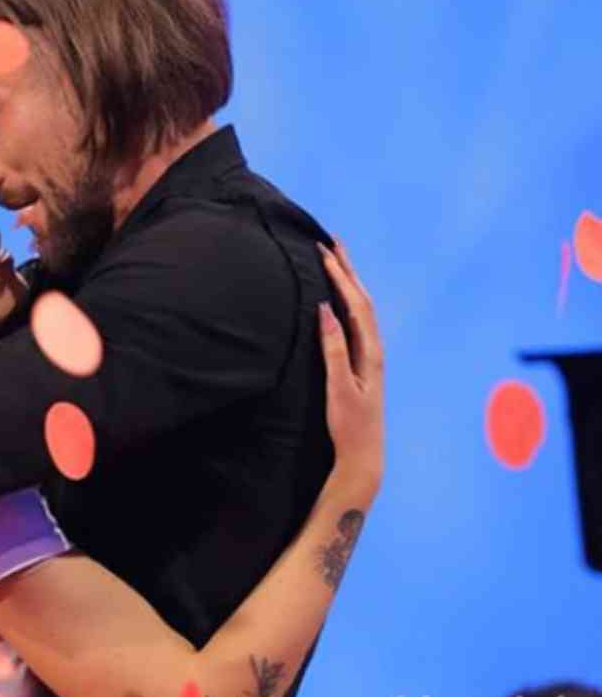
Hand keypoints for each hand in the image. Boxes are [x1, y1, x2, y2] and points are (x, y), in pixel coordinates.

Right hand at [317, 239, 383, 483]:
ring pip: (361, 309)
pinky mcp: (361, 364)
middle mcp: (373, 349)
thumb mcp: (338, 387)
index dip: (341, 276)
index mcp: (369, 351)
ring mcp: (369, 356)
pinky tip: (337, 300)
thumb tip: (325, 310)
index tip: (323, 252)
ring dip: (348, 282)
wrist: (362, 454)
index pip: (356, 304)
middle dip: (347, 269)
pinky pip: (356, 322)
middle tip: (331, 242)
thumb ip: (332, 348)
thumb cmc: (349, 425)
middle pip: (362, 300)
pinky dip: (347, 302)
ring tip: (335, 261)